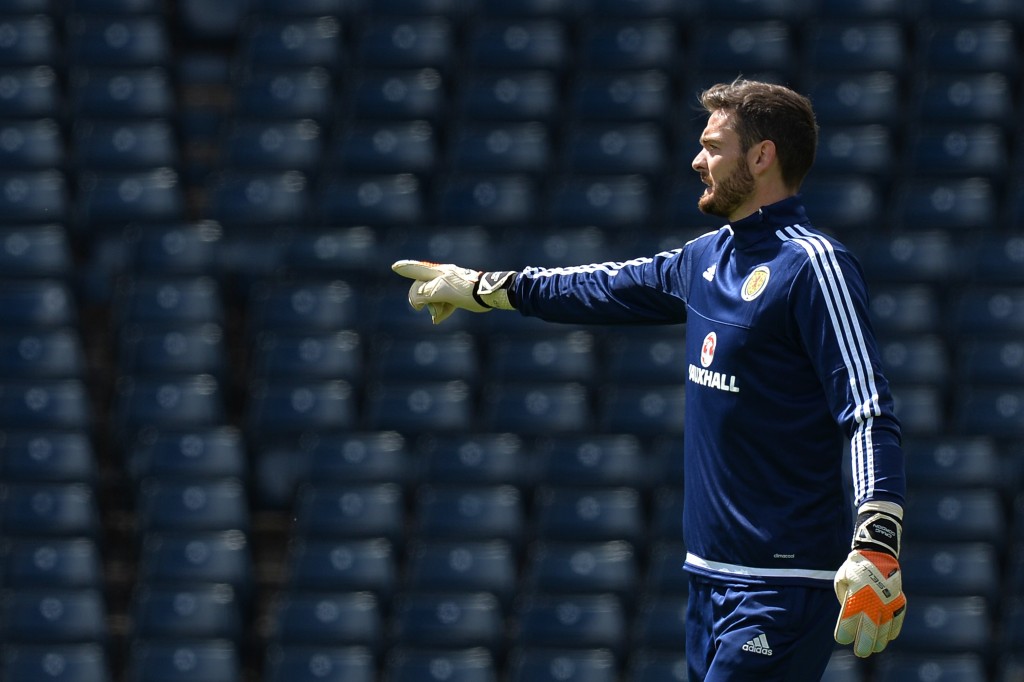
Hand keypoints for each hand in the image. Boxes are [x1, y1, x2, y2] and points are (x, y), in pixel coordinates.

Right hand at [392, 260, 515, 323]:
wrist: (488, 294)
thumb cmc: (465, 290)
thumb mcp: (440, 291)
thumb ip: (423, 293)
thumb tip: (416, 300)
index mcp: (437, 272)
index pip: (416, 269)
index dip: (405, 268)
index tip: (395, 267)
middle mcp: (442, 276)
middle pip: (422, 287)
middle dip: (420, 299)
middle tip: (420, 308)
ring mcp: (451, 285)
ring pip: (433, 297)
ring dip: (433, 307)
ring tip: (438, 316)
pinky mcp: (459, 294)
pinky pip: (444, 303)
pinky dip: (441, 310)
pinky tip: (440, 319)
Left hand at [834, 549, 905, 656]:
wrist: (877, 552)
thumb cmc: (854, 567)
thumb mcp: (842, 580)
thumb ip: (844, 599)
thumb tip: (851, 616)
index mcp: (856, 594)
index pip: (849, 620)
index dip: (845, 632)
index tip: (842, 638)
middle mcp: (873, 600)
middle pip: (869, 629)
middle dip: (864, 643)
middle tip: (860, 653)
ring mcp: (888, 601)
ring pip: (885, 628)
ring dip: (880, 640)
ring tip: (874, 648)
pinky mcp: (898, 600)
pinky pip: (897, 619)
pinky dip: (893, 630)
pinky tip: (889, 637)